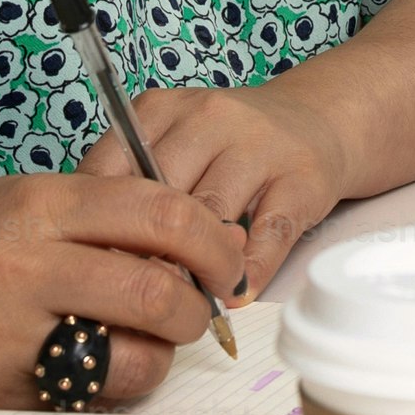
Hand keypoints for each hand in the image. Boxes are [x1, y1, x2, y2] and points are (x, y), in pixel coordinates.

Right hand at [0, 171, 246, 410]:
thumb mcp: (24, 202)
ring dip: (158, 358)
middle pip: (156, 289)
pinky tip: (90, 367)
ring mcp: (5, 332)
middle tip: (194, 312)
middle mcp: (22, 263)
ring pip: (131, 358)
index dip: (212, 242)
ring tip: (142, 344)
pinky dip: (107, 387)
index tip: (226, 259)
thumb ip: (103, 216)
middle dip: (195, 309)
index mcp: (39, 204)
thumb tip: (200, 242)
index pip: (160, 212)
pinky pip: (85, 398)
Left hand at [82, 84, 353, 301]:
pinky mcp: (303, 177)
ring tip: (190, 304)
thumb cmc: (225, 146)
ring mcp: (260, 145)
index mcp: (161, 111)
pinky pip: (270, 234)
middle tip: (142, 299)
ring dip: (200, 270)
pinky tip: (237, 293)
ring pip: (214, 217)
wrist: (313, 118)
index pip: (113, 175)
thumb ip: (134, 190)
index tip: (102, 271)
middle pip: (162, 199)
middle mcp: (209, 118)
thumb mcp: (171, 147)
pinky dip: (250, 272)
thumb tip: (101, 261)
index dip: (104, 232)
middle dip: (151, 257)